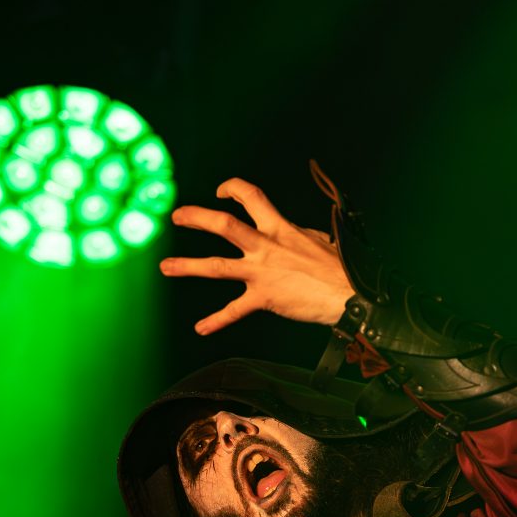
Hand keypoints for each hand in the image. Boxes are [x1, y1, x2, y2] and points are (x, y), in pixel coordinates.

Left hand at [159, 178, 352, 334]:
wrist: (349, 294)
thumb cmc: (338, 268)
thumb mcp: (316, 239)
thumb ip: (295, 235)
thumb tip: (289, 233)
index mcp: (279, 227)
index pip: (250, 197)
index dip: (231, 188)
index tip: (219, 191)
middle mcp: (266, 246)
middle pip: (224, 224)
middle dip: (196, 218)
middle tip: (176, 217)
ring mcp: (262, 273)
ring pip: (217, 266)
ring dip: (188, 266)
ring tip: (166, 267)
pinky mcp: (264, 298)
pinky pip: (234, 310)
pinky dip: (216, 321)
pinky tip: (201, 327)